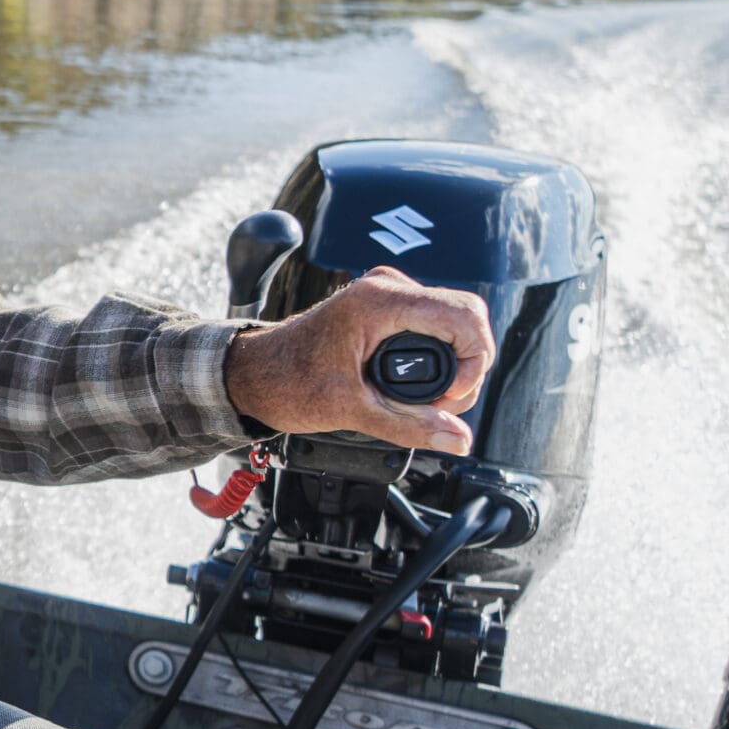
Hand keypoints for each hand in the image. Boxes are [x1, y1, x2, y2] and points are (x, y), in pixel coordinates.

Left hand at [224, 266, 493, 454]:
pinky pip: (434, 327)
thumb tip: (459, 440)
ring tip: (427, 404)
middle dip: (468, 367)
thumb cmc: (287, 382)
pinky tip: (417, 389)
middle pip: (467, 317)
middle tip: (440, 407)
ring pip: (454, 323)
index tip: (449, 398)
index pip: (465, 316)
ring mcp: (388, 294)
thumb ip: (409, 426)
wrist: (254, 373)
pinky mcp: (386, 307)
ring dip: (454, 366)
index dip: (474, 362)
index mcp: (380, 301)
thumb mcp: (351, 410)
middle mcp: (388, 287)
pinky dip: (437, 359)